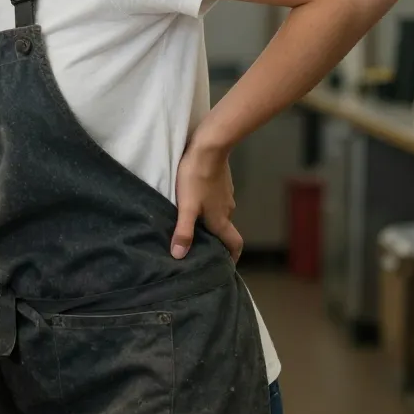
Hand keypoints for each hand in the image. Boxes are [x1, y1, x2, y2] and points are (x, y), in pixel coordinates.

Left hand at [171, 141, 242, 262]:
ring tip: (194, 224)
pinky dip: (209, 207)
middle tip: (200, 245)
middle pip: (225, 231)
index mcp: (221, 220)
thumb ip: (183, 231)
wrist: (209, 147)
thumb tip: (179, 256)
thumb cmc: (196, 178)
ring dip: (211, 222)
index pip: (235, 244)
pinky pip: (217, 201)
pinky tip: (195, 202)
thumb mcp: (186, 206)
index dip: (233, 257)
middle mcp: (227, 210)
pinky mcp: (222, 183)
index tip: (226, 265)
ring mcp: (226, 195)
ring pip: (220, 215)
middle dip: (216, 240)